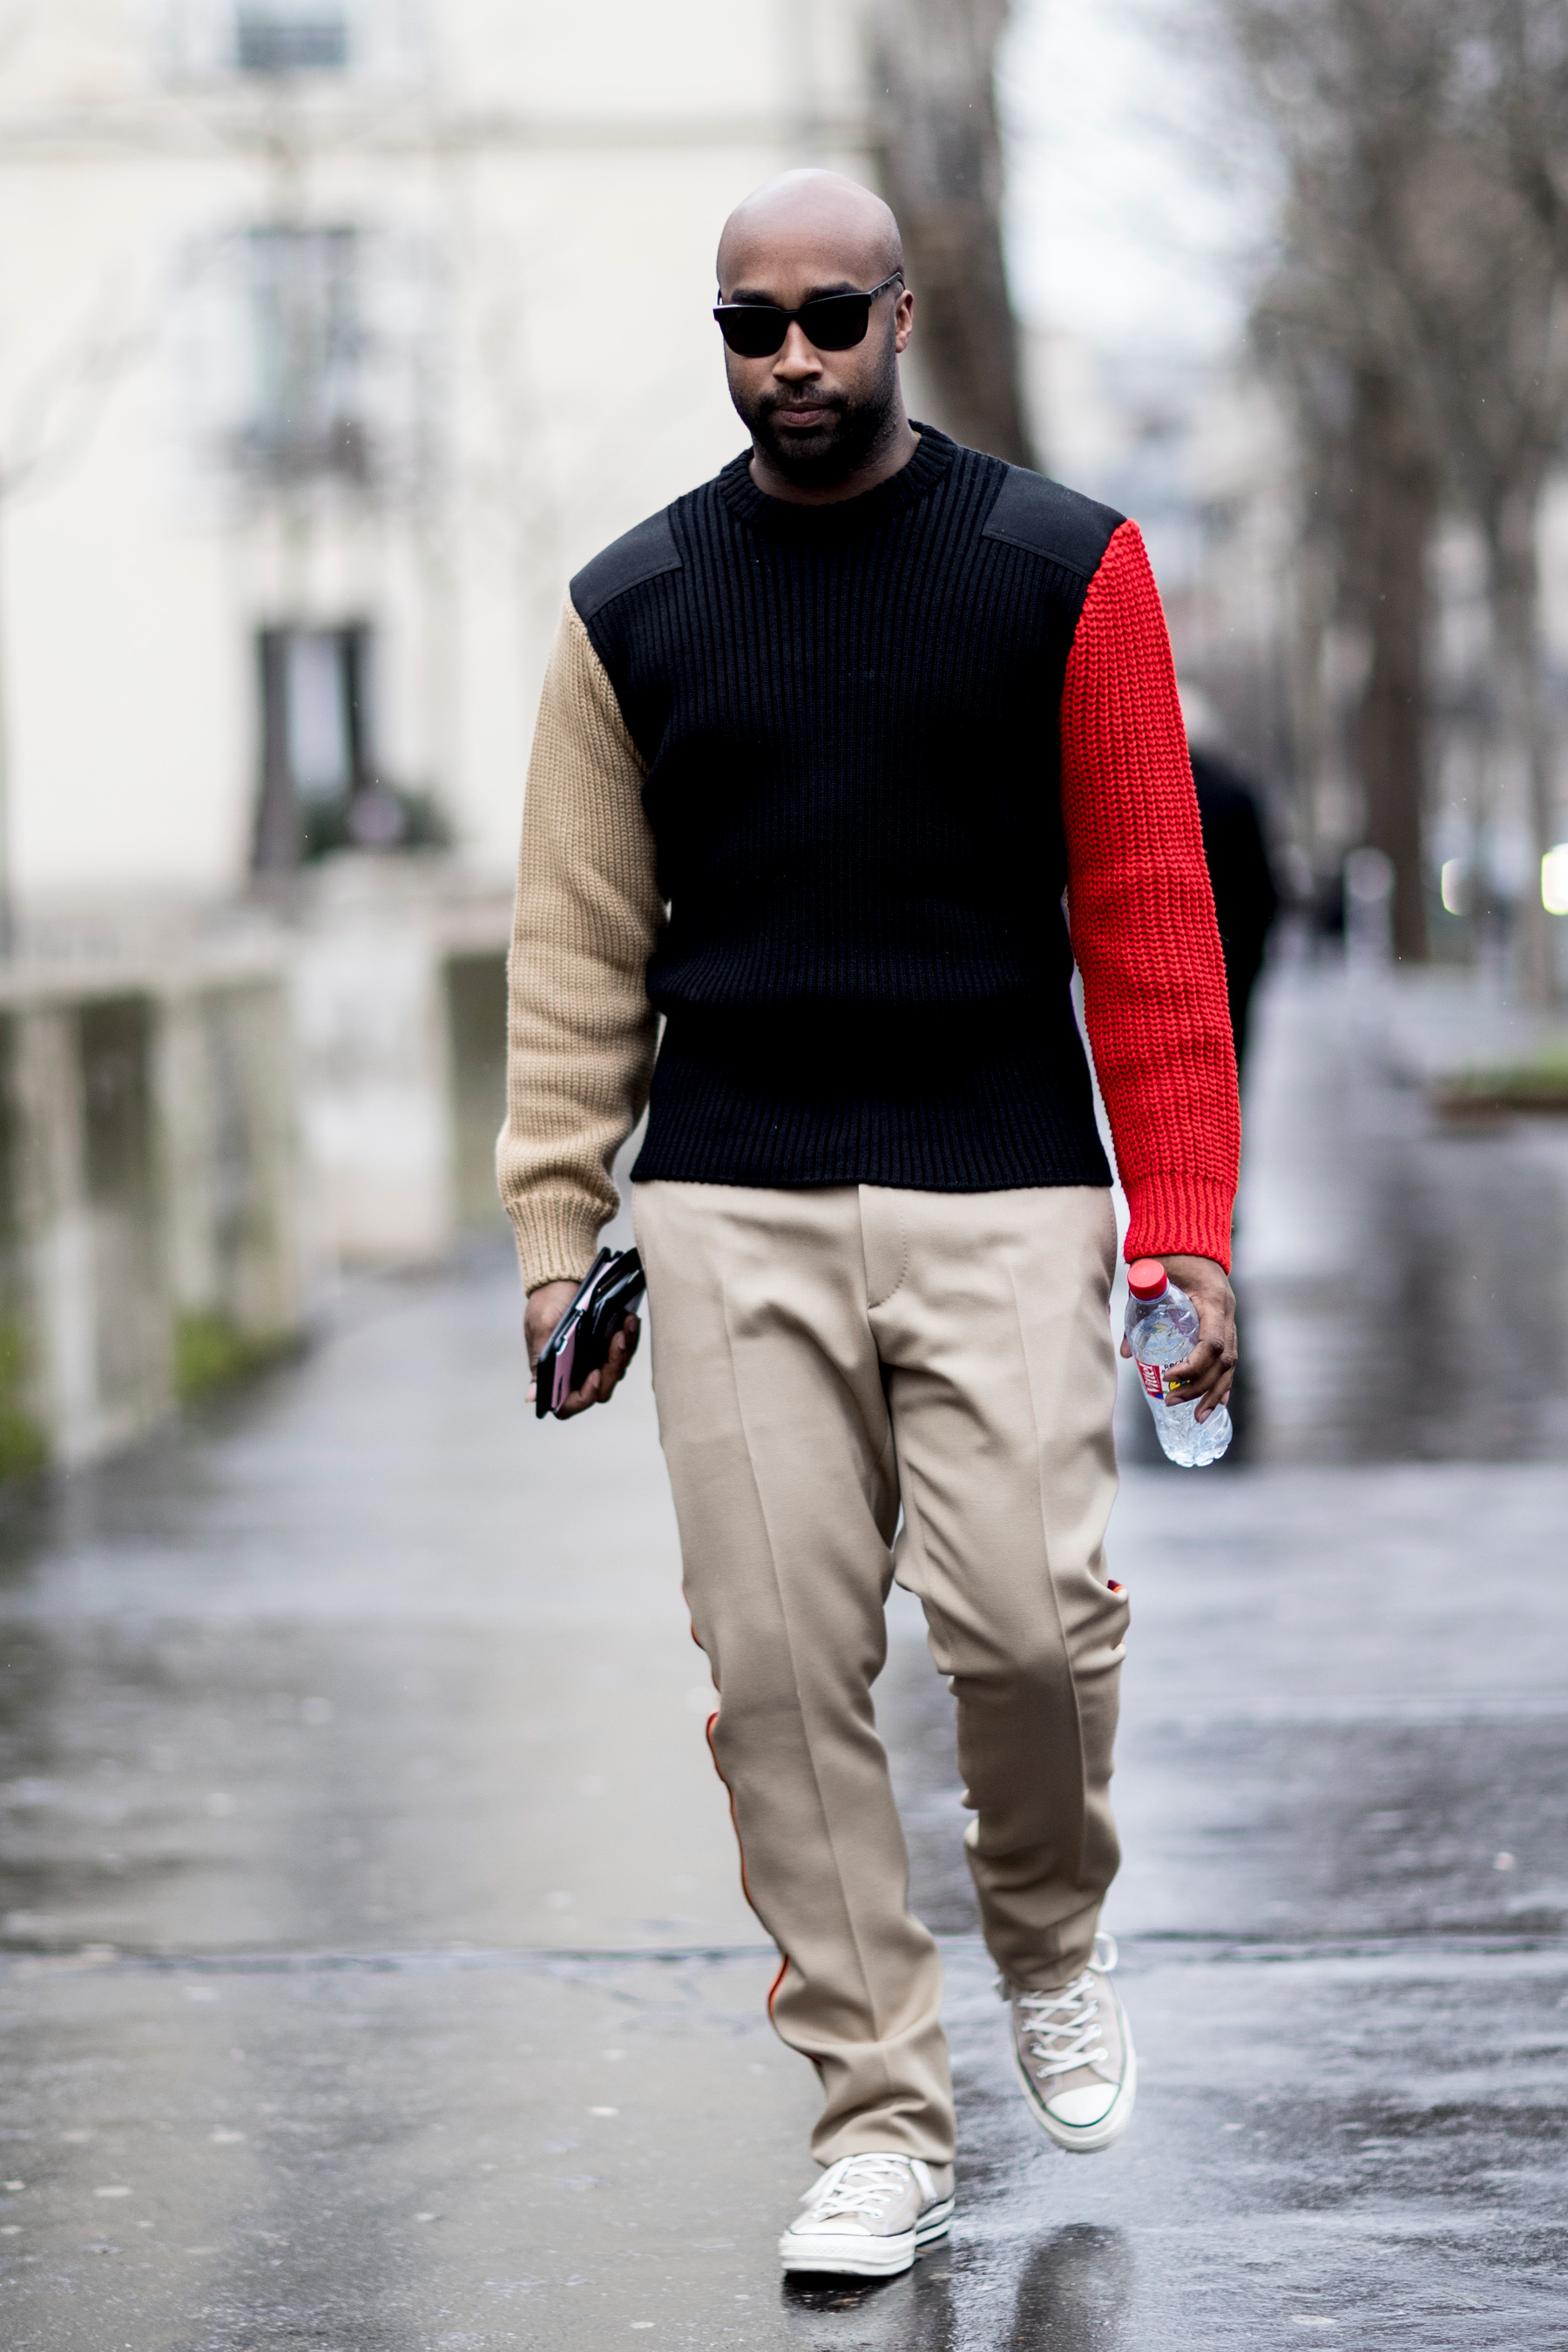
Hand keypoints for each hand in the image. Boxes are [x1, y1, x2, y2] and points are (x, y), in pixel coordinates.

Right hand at [525, 1279, 640, 1418]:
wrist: (563, 1275)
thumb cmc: (547, 1300)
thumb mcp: (543, 1327)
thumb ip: (541, 1362)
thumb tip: (533, 1397)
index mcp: (554, 1374)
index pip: (568, 1403)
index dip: (583, 1397)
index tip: (595, 1375)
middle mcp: (575, 1372)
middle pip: (600, 1388)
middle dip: (612, 1367)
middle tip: (618, 1341)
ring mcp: (594, 1359)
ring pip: (616, 1370)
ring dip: (624, 1351)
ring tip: (626, 1327)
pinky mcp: (608, 1345)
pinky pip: (625, 1351)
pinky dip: (630, 1338)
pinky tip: (630, 1321)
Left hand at [1119, 1253, 1235, 1421]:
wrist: (1191, 1239)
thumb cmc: (1169, 1257)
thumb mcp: (1150, 1281)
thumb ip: (1137, 1311)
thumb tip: (1123, 1353)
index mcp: (1212, 1300)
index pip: (1211, 1343)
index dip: (1192, 1366)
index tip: (1167, 1377)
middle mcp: (1227, 1313)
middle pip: (1222, 1361)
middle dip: (1198, 1386)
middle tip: (1171, 1401)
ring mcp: (1230, 1320)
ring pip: (1230, 1365)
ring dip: (1212, 1393)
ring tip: (1196, 1417)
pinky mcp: (1226, 1326)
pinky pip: (1230, 1360)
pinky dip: (1223, 1383)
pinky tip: (1217, 1403)